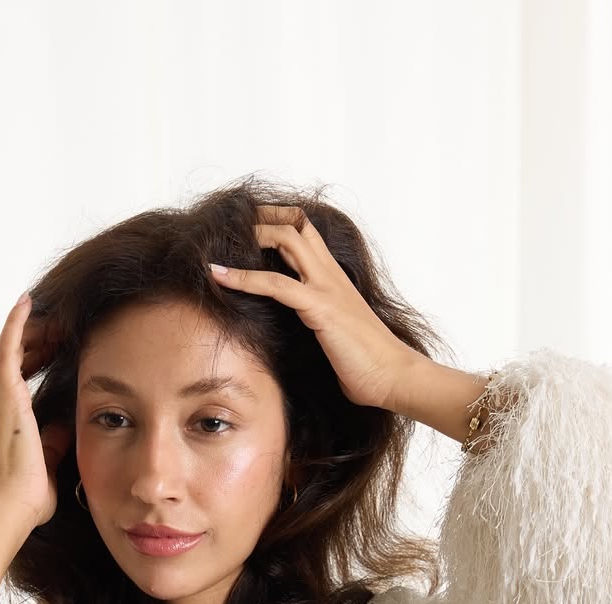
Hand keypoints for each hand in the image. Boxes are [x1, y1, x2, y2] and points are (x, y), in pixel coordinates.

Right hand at [0, 292, 72, 527]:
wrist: (15, 504)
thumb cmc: (30, 494)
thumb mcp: (48, 460)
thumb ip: (53, 441)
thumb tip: (63, 426)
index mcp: (7, 418)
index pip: (18, 377)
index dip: (35, 360)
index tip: (55, 351)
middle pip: (15, 357)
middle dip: (37, 340)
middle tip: (60, 329)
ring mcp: (1, 396)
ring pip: (13, 347)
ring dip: (33, 329)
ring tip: (53, 316)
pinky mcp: (7, 392)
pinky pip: (9, 346)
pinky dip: (17, 322)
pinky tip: (28, 302)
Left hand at [208, 204, 411, 410]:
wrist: (393, 377)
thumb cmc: (367, 363)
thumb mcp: (336, 334)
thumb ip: (317, 323)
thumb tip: (297, 335)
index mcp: (334, 278)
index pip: (305, 233)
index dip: (276, 223)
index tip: (248, 229)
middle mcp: (331, 274)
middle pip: (294, 224)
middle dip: (260, 218)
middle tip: (229, 225)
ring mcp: (326, 287)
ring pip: (286, 239)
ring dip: (251, 235)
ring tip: (218, 241)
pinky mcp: (319, 307)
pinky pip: (276, 283)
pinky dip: (244, 277)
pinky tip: (219, 276)